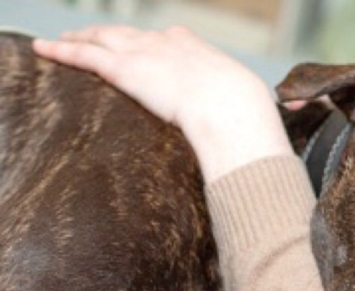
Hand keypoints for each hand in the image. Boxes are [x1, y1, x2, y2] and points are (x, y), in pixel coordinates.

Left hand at [34, 26, 292, 180]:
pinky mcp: (125, 67)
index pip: (172, 39)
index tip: (148, 49)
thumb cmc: (246, 116)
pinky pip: (86, 54)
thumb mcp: (250, 110)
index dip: (156, 44)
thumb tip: (260, 144)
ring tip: (62, 42)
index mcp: (201, 51)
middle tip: (96, 38)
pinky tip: (46, 49)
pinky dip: (63, 51)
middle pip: (132, 34)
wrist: (233, 110)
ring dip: (81, 38)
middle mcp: (170, 43)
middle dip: (113, 36)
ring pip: (103, 38)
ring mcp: (146, 52)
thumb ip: (244, 119)